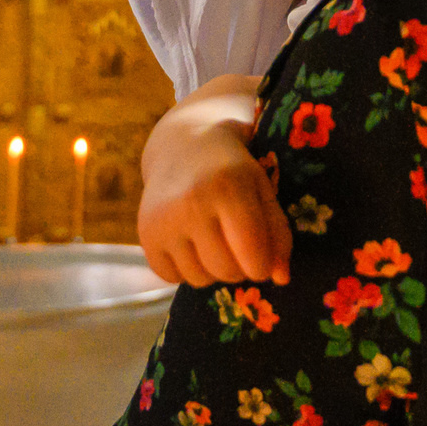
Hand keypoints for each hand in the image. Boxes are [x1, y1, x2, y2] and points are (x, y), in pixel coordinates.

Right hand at [137, 75, 292, 286]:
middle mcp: (192, 203)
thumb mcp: (263, 190)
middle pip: (227, 273)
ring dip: (211, 269)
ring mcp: (164, 220)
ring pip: (199, 280)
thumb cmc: (233, 169)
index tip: (261, 253)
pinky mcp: (145, 234)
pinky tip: (188, 241)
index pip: (254, 259)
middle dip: (238, 267)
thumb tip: (281, 280)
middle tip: (235, 243)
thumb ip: (278, 234)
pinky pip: (171, 278)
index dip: (264, 265)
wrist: (182, 146)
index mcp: (229, 188)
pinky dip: (184, 269)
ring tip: (212, 238)